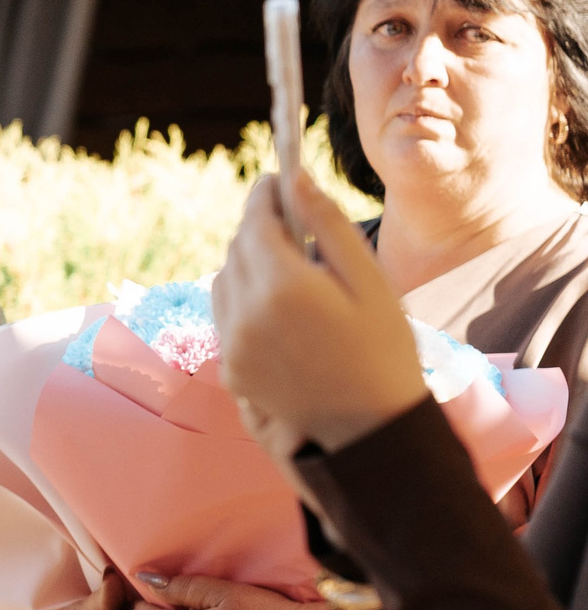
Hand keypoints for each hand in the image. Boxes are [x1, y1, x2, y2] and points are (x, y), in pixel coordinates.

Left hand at [217, 172, 426, 453]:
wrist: (370, 431)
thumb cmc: (384, 350)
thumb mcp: (369, 281)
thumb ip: (327, 225)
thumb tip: (295, 178)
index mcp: (283, 287)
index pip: (255, 223)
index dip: (264, 196)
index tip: (276, 179)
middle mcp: (245, 315)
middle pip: (237, 249)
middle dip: (258, 227)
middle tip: (288, 218)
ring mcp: (232, 346)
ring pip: (224, 281)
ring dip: (247, 263)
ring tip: (287, 264)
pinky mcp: (230, 371)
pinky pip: (225, 317)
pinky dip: (242, 299)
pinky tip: (277, 305)